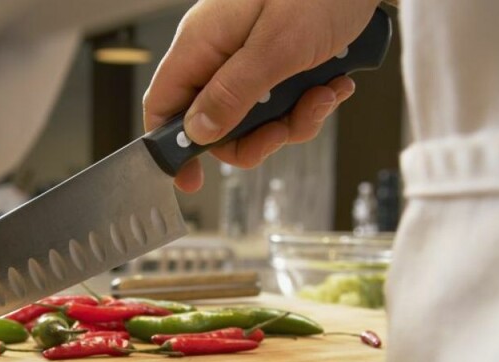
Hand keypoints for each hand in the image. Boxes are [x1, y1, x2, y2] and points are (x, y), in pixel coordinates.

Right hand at [143, 0, 379, 191]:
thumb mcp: (278, 47)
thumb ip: (233, 92)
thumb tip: (197, 132)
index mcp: (202, 43)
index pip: (164, 105)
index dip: (172, 147)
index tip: (191, 180)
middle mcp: (220, 52)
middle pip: (215, 122)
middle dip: (255, 136)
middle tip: (284, 130)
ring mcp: (250, 57)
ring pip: (255, 119)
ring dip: (293, 120)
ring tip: (323, 94)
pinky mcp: (280, 61)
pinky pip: (283, 102)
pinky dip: (310, 102)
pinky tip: (334, 83)